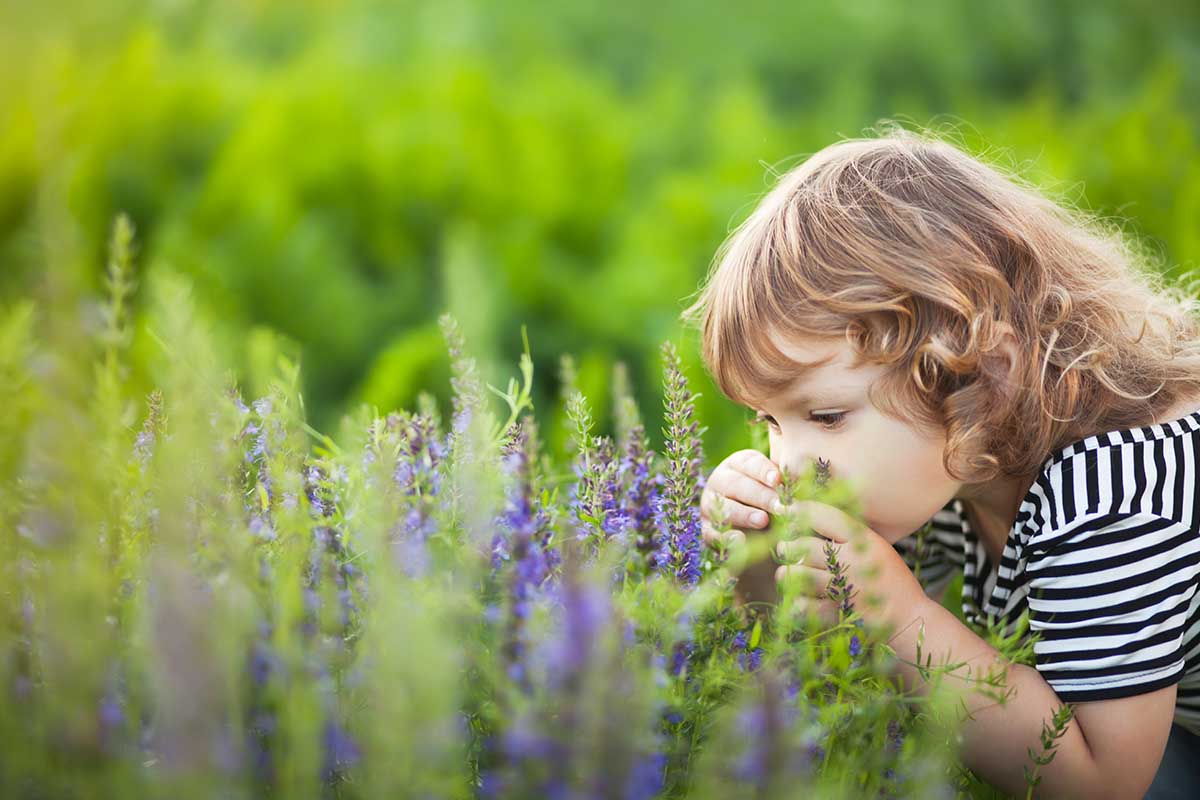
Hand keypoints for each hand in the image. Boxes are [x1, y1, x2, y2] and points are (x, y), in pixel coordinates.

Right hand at [699, 449, 781, 551]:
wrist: (762, 541)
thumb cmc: (776, 506)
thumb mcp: (782, 490)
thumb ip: (788, 481)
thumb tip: (804, 471)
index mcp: (740, 465)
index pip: (750, 464)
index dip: (764, 471)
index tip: (778, 480)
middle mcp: (721, 480)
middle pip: (737, 484)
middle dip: (760, 496)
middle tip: (780, 506)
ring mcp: (710, 505)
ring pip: (723, 507)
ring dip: (744, 514)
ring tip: (763, 521)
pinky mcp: (706, 529)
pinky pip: (711, 532)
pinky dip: (725, 537)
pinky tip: (739, 541)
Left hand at [772, 500, 925, 630]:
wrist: (911, 619)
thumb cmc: (892, 581)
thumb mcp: (877, 549)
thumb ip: (849, 535)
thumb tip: (808, 517)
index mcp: (864, 540)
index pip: (823, 515)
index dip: (800, 509)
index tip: (787, 509)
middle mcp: (852, 561)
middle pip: (802, 546)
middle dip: (788, 546)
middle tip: (784, 548)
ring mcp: (844, 588)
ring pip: (796, 575)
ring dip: (787, 575)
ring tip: (788, 575)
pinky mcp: (837, 614)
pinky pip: (801, 605)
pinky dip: (796, 603)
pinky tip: (800, 600)